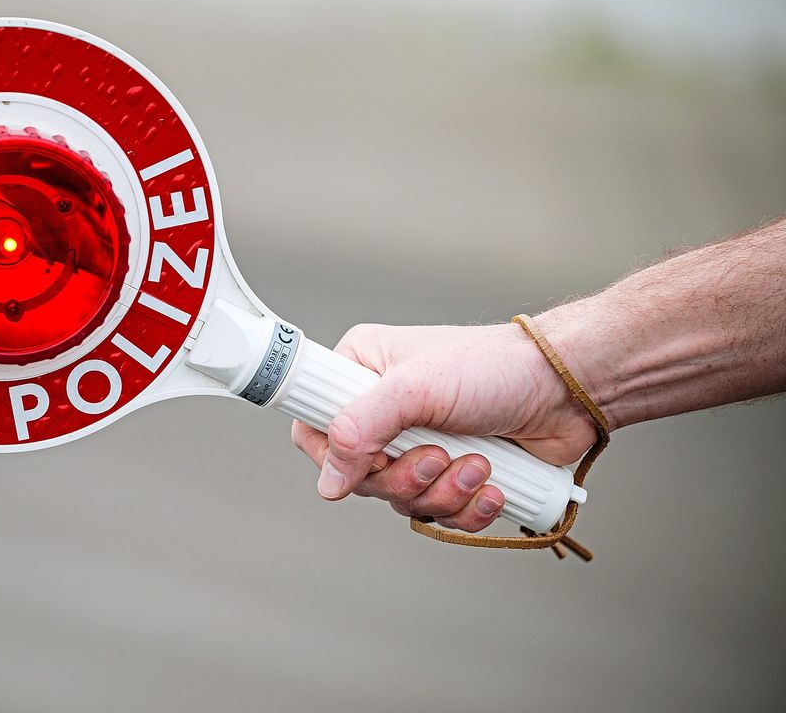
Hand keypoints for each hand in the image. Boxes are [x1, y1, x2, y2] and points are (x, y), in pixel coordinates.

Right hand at [291, 322, 597, 531]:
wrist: (567, 389)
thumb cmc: (496, 367)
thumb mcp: (415, 388)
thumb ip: (360, 429)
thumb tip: (329, 481)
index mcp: (362, 373)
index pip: (315, 427)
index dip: (337, 456)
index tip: (372, 458)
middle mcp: (384, 411)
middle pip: (360, 476)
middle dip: (405, 478)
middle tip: (437, 455)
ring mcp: (417, 443)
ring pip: (400, 500)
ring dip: (442, 492)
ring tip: (476, 464)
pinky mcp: (450, 473)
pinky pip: (438, 513)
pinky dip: (466, 507)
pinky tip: (491, 484)